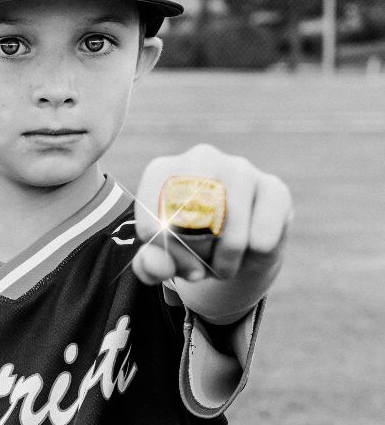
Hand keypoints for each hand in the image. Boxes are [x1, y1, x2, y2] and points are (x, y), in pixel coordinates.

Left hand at [131, 144, 292, 323]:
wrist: (238, 246)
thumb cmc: (192, 245)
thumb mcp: (165, 260)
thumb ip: (150, 265)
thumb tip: (155, 265)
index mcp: (162, 172)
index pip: (152, 222)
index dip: (166, 255)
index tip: (177, 265)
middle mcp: (200, 159)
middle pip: (190, 224)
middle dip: (197, 257)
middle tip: (202, 266)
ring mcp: (240, 169)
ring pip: (230, 235)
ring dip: (227, 262)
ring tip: (225, 262)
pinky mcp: (274, 188)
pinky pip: (263, 238)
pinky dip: (256, 256)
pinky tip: (253, 247)